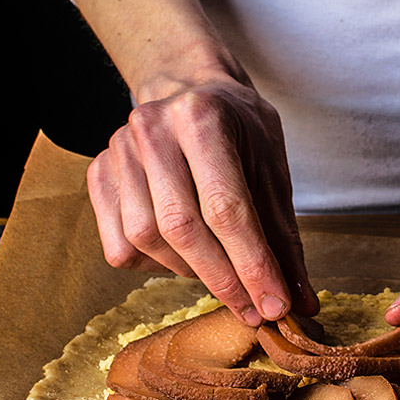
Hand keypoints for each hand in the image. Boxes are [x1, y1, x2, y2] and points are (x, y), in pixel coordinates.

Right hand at [86, 75, 318, 324]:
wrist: (190, 90)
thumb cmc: (239, 132)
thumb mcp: (272, 169)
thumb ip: (284, 237)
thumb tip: (300, 304)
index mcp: (202, 119)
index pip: (226, 207)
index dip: (252, 264)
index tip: (275, 305)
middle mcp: (152, 130)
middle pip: (182, 228)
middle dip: (223, 280)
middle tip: (253, 309)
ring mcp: (118, 151)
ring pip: (146, 240)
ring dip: (189, 272)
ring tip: (219, 271)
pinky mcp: (98, 173)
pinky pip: (119, 247)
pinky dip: (155, 264)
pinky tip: (181, 253)